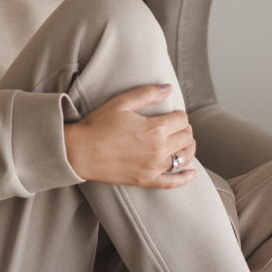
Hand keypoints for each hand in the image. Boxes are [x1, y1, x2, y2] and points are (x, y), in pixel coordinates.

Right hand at [63, 84, 197, 188]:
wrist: (79, 152)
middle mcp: (159, 149)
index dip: (179, 114)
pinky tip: (192, 173)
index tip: (171, 113)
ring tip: (182, 143)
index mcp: (155, 128)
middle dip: (184, 129)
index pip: (182, 119)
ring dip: (188, 148)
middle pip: (187, 137)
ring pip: (184, 157)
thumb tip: (168, 88)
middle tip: (174, 126)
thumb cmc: (97, 125)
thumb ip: (147, 93)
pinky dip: (185, 178)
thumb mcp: (121, 102)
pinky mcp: (146, 180)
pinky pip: (173, 182)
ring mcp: (154, 167)